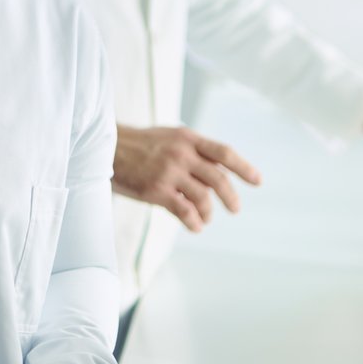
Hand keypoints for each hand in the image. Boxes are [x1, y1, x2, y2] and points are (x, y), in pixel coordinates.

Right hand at [112, 124, 261, 231]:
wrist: (105, 147)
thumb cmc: (138, 144)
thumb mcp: (168, 137)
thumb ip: (192, 150)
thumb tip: (219, 168)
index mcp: (187, 138)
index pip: (223, 152)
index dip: (244, 167)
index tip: (258, 181)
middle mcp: (180, 153)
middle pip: (218, 178)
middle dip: (230, 197)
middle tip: (235, 209)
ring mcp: (168, 172)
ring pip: (203, 197)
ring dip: (209, 212)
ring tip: (206, 218)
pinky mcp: (155, 190)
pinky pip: (184, 211)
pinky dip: (194, 222)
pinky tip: (195, 226)